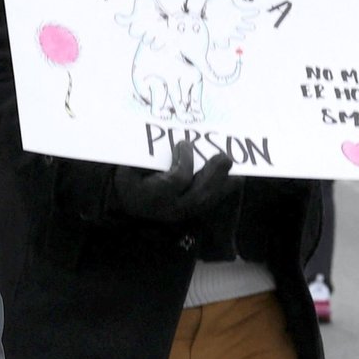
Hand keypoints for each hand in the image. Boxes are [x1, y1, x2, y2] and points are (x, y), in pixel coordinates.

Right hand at [112, 137, 233, 225]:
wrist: (126, 205)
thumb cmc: (129, 181)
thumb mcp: (129, 170)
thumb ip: (147, 160)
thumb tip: (176, 142)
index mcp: (150, 196)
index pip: (176, 180)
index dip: (184, 161)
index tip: (184, 143)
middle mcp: (168, 209)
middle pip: (197, 195)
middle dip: (213, 175)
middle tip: (222, 157)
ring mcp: (179, 215)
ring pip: (206, 202)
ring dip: (222, 183)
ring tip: (231, 167)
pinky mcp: (188, 215)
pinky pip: (208, 204)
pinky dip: (222, 191)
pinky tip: (232, 179)